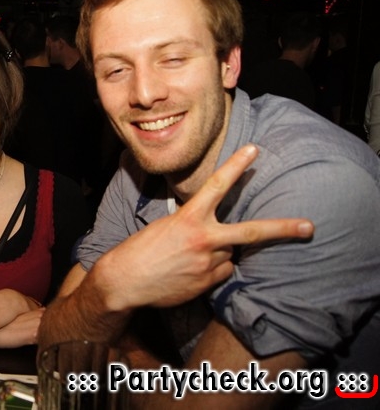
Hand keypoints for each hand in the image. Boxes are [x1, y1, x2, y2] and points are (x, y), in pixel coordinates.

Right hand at [91, 144, 313, 310]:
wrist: (124, 281)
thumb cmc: (141, 250)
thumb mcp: (165, 227)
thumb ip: (194, 226)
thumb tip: (219, 237)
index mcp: (188, 219)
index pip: (217, 186)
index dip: (237, 166)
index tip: (254, 150)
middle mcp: (203, 239)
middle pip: (251, 232)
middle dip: (282, 229)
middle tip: (309, 227)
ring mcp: (207, 264)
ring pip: (229, 255)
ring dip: (219, 254)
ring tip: (190, 258)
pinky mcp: (207, 284)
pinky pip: (222, 274)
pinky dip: (213, 272)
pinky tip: (191, 272)